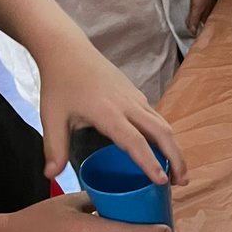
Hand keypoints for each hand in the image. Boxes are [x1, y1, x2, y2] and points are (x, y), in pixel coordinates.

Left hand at [36, 43, 188, 186]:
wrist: (67, 50)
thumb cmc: (59, 83)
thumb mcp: (51, 116)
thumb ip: (55, 147)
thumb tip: (50, 175)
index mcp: (107, 112)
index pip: (134, 141)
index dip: (149, 162)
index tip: (162, 181)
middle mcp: (128, 105)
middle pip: (162, 133)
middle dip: (176, 158)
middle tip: (182, 182)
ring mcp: (135, 99)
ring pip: (164, 125)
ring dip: (175, 149)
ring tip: (179, 172)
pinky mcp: (137, 96)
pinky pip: (158, 118)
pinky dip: (166, 138)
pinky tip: (165, 151)